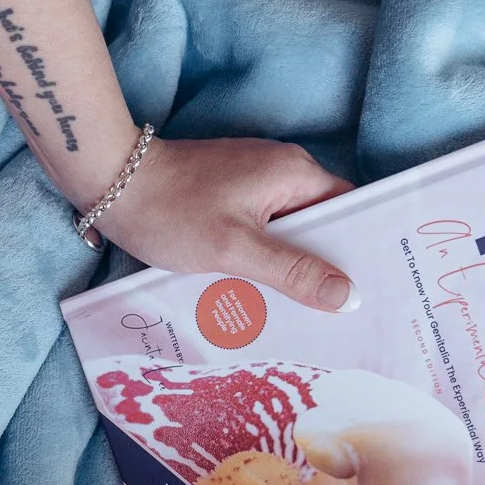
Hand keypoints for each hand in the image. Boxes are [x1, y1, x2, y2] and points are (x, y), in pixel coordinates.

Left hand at [89, 136, 357, 312]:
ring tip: (308, 313)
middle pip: (321, 224)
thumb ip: (294, 272)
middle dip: (327, 266)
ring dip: (293, 265)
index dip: (361, 248)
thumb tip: (350, 296)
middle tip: (343, 315)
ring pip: (290, 230)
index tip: (372, 289)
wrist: (111, 183)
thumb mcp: (236, 249)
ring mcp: (254, 180)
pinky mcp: (231, 194)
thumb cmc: (172, 211)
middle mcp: (282, 170)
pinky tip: (264, 291)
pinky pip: (264, 228)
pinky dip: (266, 256)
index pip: (348, 211)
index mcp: (295, 172)